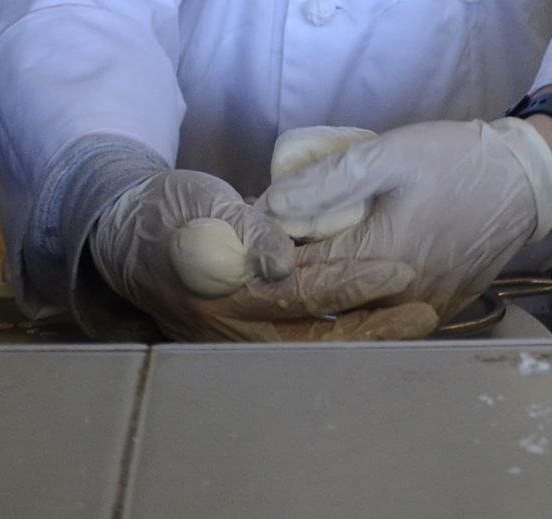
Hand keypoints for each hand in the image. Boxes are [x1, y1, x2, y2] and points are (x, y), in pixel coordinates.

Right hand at [87, 164, 436, 341]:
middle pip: (316, 340)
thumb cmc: (169, 210)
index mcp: (226, 292)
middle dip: (374, 328)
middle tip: (424, 313)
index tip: (397, 271)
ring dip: (367, 336)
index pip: (300, 294)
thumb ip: (246, 230)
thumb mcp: (202, 204)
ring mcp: (240, 339)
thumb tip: (283, 262)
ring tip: (416, 321)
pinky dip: (344, 337)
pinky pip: (304, 342)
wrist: (127, 234)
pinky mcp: (248, 335)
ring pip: (314, 348)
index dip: (350, 284)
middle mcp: (235, 329)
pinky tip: (382, 324)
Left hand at [260, 117, 551, 314]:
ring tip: (305, 260)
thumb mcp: (388, 155)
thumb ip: (326, 182)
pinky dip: (358, 298)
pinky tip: (348, 270)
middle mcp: (398, 299)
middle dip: (290, 280)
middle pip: (323, 302)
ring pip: (353, 314)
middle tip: (270, 254)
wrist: (522, 180)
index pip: (301, 276)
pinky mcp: (438, 309)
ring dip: (323, 293)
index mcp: (380, 261)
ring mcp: (421, 311)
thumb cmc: (453, 161)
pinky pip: (384, 314)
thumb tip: (269, 207)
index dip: (268, 259)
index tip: (247, 243)